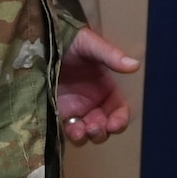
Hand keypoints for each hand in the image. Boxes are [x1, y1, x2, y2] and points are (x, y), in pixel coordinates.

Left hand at [59, 26, 139, 144]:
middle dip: (101, 131)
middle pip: (104, 127)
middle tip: (94, 128)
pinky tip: (70, 129)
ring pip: (88, 133)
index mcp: (106, 88)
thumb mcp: (91, 45)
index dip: (120, 120)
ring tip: (79, 131)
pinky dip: (72, 134)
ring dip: (87, 136)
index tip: (115, 124)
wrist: (41, 43)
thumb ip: (111, 56)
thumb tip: (135, 65)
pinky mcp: (60, 113)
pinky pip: (69, 131)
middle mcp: (94, 102)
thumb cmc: (70, 42)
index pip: (119, 110)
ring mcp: (77, 109)